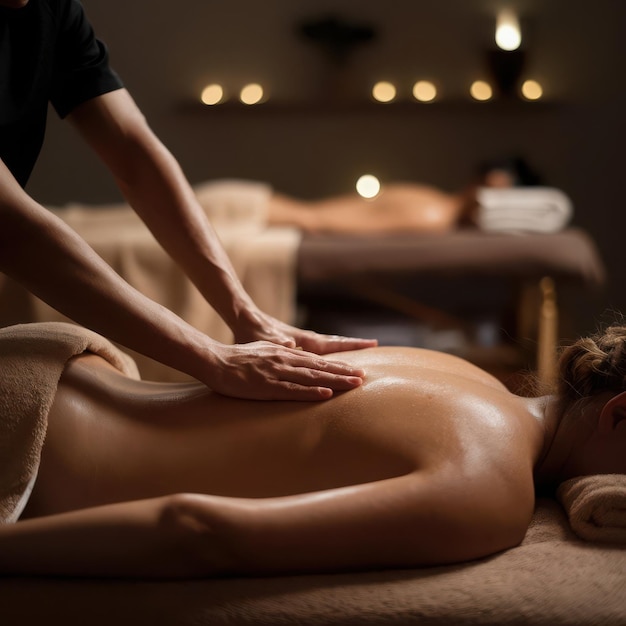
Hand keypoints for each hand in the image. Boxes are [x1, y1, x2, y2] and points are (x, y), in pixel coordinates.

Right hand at [207, 341, 367, 400]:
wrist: (216, 361)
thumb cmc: (238, 358)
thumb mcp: (264, 350)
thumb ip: (280, 352)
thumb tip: (292, 350)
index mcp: (285, 353)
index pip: (317, 360)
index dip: (338, 366)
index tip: (355, 370)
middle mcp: (285, 360)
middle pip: (320, 368)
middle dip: (343, 373)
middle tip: (363, 378)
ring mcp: (277, 373)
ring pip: (312, 378)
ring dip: (334, 381)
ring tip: (353, 385)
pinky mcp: (267, 386)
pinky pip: (293, 390)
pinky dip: (311, 393)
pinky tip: (326, 395)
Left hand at [232, 308, 377, 354]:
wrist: (244, 317)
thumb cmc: (252, 329)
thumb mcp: (262, 338)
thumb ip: (276, 342)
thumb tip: (291, 345)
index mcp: (302, 340)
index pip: (332, 344)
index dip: (351, 346)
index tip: (372, 344)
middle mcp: (305, 340)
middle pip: (336, 343)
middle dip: (355, 346)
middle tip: (376, 345)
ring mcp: (302, 341)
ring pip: (329, 345)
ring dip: (344, 348)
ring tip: (361, 350)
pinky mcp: (296, 344)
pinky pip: (319, 349)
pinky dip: (330, 351)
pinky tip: (333, 358)